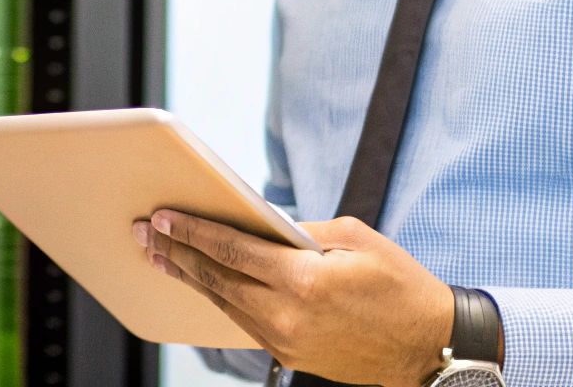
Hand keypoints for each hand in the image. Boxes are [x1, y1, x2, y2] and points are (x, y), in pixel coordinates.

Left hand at [132, 210, 451, 386]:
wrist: (428, 348)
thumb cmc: (400, 285)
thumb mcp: (356, 239)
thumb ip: (303, 231)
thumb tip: (264, 225)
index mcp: (304, 280)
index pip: (233, 250)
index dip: (193, 232)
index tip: (163, 218)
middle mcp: (288, 314)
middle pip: (218, 279)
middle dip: (178, 254)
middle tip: (144, 234)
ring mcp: (286, 340)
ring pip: (225, 303)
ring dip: (191, 278)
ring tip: (162, 257)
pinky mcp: (291, 355)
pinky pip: (244, 321)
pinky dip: (220, 299)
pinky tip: (203, 284)